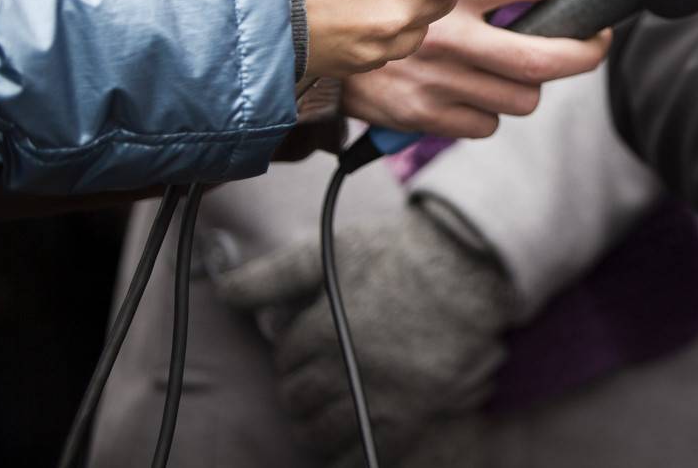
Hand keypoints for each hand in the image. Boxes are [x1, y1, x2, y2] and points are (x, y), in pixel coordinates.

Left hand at [215, 204, 512, 466]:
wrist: (472, 264)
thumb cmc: (402, 250)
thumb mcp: (331, 250)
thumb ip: (273, 274)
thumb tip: (225, 291)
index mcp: (320, 331)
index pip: (284, 358)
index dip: (292, 351)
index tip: (307, 345)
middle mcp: (344, 369)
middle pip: (296, 399)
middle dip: (299, 390)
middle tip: (316, 379)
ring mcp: (377, 395)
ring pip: (321, 432)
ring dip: (315, 426)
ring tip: (326, 413)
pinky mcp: (410, 414)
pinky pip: (365, 454)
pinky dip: (348, 455)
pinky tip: (350, 443)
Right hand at [277, 0, 487, 80]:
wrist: (235, 14)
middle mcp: (401, 10)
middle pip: (446, 2)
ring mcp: (386, 44)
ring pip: (418, 30)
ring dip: (404, 17)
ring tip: (361, 1)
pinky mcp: (367, 67)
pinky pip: (391, 51)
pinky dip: (379, 39)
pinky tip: (348, 24)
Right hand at [341, 0, 611, 139]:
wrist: (289, 35)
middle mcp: (450, 37)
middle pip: (543, 57)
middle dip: (585, 52)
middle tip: (597, 41)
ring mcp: (439, 81)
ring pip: (522, 97)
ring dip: (530, 84)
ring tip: (526, 67)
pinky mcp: (423, 115)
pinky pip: (485, 124)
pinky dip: (489, 111)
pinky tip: (479, 91)